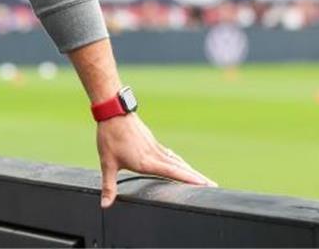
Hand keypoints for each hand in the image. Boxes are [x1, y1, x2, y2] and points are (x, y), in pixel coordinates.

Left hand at [97, 113, 215, 207]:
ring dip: (190, 170)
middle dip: (197, 178)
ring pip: (177, 161)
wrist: (113, 112)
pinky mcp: (153, 143)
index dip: (189, 179)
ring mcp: (155, 147)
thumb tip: (105, 205)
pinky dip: (179, 163)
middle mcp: (155, 154)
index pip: (172, 173)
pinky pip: (170, 155)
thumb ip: (109, 186)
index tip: (204, 184)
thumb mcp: (107, 163)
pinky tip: (181, 165)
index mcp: (146, 161)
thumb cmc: (110, 136)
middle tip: (213, 186)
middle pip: (181, 168)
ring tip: (202, 179)